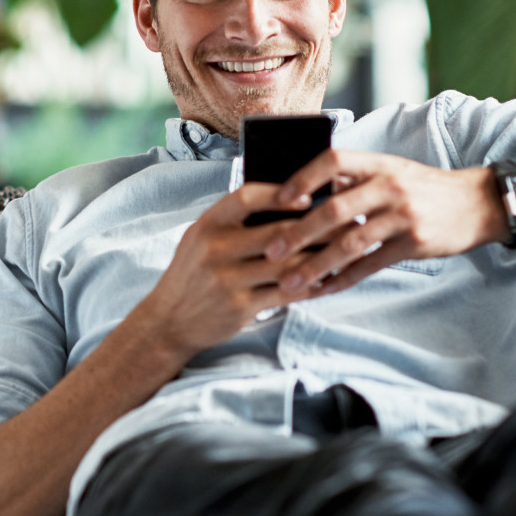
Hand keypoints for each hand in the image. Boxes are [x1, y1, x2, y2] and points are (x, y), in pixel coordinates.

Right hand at [131, 183, 326, 360]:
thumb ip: (234, 222)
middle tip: (346, 223)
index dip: (280, 194)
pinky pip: (286, 293)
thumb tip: (286, 201)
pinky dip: (311, 286)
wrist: (168, 321)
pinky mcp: (239, 306)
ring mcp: (227, 279)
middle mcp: (215, 249)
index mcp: (207, 225)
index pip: (247, 197)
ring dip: (321, 258)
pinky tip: (327, 280)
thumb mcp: (201, 239)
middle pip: (277, 232)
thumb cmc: (194, 274)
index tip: (310, 197)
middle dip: (317, 228)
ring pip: (288, 264)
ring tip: (345, 251)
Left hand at [263, 151, 505, 294]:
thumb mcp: (391, 171)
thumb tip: (303, 189)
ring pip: (350, 243)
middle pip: (334, 209)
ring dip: (316, 265)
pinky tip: (323, 289)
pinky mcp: (413, 243)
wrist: (476, 204)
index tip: (278, 200)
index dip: (303, 178)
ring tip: (290, 282)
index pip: (333, 161)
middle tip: (270, 251)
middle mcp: (389, 186)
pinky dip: (344, 279)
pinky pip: (370, 264)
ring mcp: (403, 216)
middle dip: (298, 233)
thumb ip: (352, 179)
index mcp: (378, 163)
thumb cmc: (423, 188)